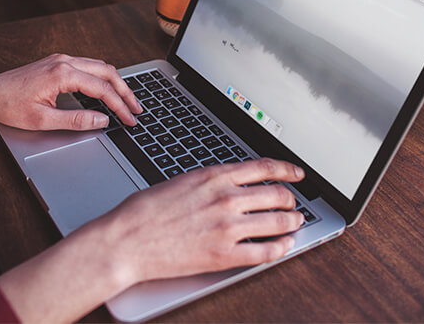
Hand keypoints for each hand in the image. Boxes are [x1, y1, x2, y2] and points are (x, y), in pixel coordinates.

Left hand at [0, 53, 141, 130]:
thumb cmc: (9, 106)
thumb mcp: (44, 120)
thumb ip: (77, 120)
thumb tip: (102, 120)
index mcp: (62, 74)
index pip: (102, 89)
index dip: (119, 106)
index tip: (130, 120)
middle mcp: (64, 61)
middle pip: (107, 72)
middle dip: (125, 92)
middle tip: (137, 110)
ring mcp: (61, 59)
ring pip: (99, 66)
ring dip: (115, 83)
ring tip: (126, 101)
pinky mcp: (57, 62)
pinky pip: (88, 66)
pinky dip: (103, 78)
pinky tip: (107, 90)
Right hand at [0, 158, 303, 322]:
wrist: (127, 240)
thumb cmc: (144, 211)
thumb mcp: (180, 181)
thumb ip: (209, 182)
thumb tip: (230, 184)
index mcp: (214, 176)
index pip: (264, 168)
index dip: (287, 169)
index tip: (296, 173)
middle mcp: (226, 198)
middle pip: (277, 194)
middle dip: (290, 199)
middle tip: (293, 203)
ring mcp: (228, 227)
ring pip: (278, 222)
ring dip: (292, 223)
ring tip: (294, 224)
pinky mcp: (225, 255)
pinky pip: (266, 252)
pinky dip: (281, 249)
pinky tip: (283, 247)